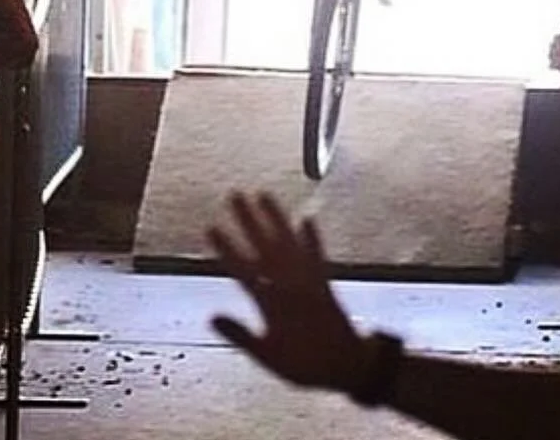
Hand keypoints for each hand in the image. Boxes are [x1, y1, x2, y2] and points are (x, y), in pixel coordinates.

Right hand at [207, 191, 364, 393]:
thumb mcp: (268, 356)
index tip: (211, 227)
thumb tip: (211, 317)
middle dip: (248, 219)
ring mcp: (309, 279)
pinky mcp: (324, 281)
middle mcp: (290, 284)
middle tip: (234, 195)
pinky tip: (307, 219)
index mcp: (272, 302)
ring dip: (276, 217)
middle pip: (264, 245)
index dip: (226, 248)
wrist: (348, 365)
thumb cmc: (305, 365)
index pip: (243, 269)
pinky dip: (311, 236)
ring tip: (263, 194)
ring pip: (289, 241)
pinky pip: (317, 253)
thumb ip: (240, 335)